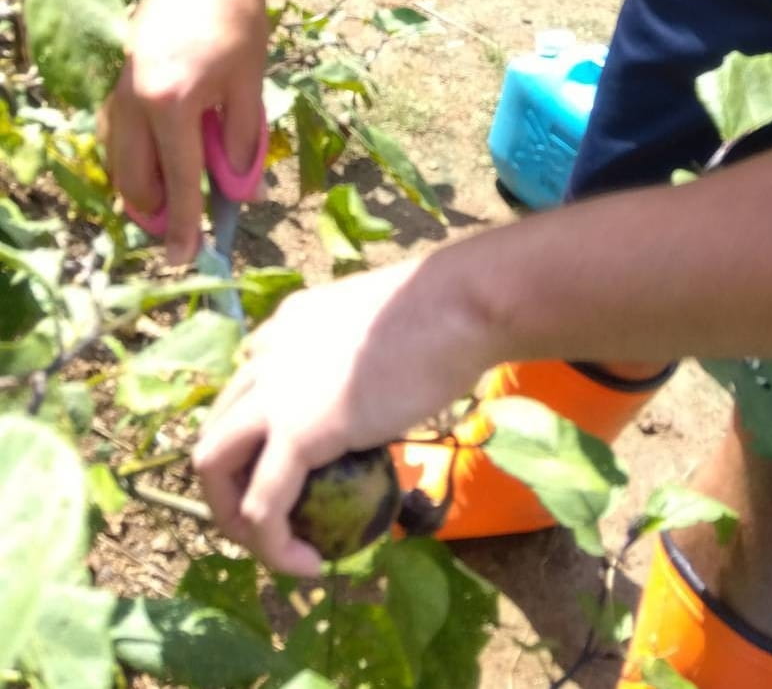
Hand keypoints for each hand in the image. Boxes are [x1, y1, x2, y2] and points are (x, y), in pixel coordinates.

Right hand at [100, 0, 268, 262]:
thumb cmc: (240, 24)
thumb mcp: (250, 88)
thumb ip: (242, 144)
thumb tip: (237, 193)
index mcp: (170, 103)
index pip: (178, 181)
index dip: (185, 224)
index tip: (187, 258)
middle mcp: (133, 101)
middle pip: (135, 179)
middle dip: (156, 214)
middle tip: (184, 235)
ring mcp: (120, 88)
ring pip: (121, 160)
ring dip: (144, 190)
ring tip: (176, 208)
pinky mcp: (120, 79)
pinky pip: (122, 136)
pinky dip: (138, 161)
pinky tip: (164, 167)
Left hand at [192, 257, 496, 575]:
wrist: (458, 307)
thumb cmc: (446, 308)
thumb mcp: (384, 327)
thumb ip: (362, 356)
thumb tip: (386, 389)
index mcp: (288, 324)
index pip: (249, 381)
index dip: (260, 428)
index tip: (296, 459)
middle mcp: (267, 354)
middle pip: (217, 425)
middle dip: (232, 478)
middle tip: (275, 512)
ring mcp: (274, 394)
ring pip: (213, 465)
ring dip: (232, 516)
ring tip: (276, 546)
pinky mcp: (296, 433)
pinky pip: (261, 506)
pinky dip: (273, 546)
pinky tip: (309, 565)